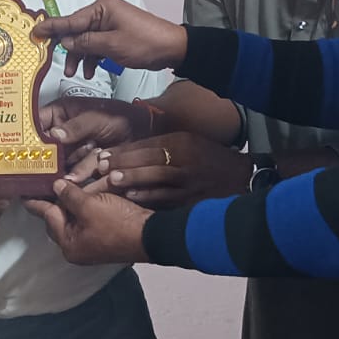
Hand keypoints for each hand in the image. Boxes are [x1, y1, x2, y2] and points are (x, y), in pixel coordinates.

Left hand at [26, 178, 149, 265]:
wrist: (150, 235)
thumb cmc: (117, 223)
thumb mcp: (90, 205)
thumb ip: (69, 195)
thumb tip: (55, 185)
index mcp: (69, 243)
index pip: (46, 216)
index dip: (34, 202)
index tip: (21, 192)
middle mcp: (76, 246)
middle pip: (56, 219)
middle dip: (50, 201)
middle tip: (42, 180)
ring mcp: (89, 243)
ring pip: (71, 219)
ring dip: (67, 202)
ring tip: (59, 183)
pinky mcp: (101, 236)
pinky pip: (83, 219)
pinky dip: (80, 206)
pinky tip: (80, 192)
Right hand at [32, 0, 187, 78]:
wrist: (172, 48)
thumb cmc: (144, 44)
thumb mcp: (112, 46)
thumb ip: (86, 43)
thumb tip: (65, 42)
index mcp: (101, 8)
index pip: (70, 19)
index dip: (52, 27)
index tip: (34, 31)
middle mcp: (103, 12)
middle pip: (77, 30)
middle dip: (70, 49)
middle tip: (64, 68)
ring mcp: (109, 23)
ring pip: (86, 40)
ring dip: (81, 56)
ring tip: (78, 73)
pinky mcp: (115, 34)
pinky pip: (97, 44)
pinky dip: (92, 56)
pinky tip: (91, 70)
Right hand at [39, 97, 151, 178]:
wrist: (142, 132)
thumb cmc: (120, 116)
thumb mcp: (96, 117)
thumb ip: (75, 126)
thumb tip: (54, 135)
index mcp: (62, 114)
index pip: (38, 122)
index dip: (29, 134)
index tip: (24, 146)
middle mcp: (64, 133)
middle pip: (47, 148)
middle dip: (53, 157)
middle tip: (54, 163)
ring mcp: (73, 150)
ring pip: (63, 163)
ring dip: (74, 165)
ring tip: (85, 161)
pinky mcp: (84, 165)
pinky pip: (77, 173)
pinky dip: (82, 175)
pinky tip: (90, 172)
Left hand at [91, 132, 251, 208]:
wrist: (238, 176)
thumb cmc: (207, 156)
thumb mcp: (186, 141)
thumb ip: (159, 144)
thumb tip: (125, 150)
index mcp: (181, 142)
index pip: (147, 145)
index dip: (124, 150)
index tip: (103, 154)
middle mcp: (184, 159)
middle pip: (149, 159)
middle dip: (124, 163)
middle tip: (100, 167)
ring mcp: (188, 180)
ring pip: (157, 178)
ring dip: (134, 179)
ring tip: (112, 180)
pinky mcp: (192, 198)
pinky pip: (167, 197)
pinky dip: (149, 197)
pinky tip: (132, 197)